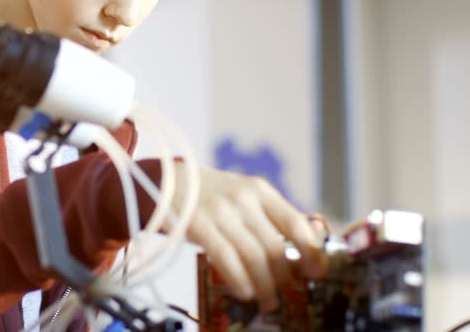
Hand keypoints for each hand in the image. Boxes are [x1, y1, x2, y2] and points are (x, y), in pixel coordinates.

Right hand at [172, 163, 327, 312]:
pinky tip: (245, 291)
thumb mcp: (242, 195)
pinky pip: (225, 257)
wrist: (165, 181)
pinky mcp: (197, 224)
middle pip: (274, 246)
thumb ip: (269, 218)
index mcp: (260, 190)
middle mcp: (242, 198)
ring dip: (264, 286)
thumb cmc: (209, 196)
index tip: (317, 272)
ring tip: (266, 301)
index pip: (295, 222)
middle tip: (283, 295)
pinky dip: (239, 278)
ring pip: (253, 256)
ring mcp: (220, 211)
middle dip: (282, 278)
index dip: (310, 251)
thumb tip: (303, 250)